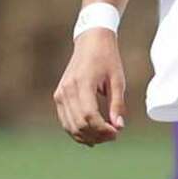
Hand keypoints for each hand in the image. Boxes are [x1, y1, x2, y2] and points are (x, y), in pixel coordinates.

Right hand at [52, 28, 125, 145]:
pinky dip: (77, 131)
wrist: (90, 42)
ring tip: (103, 137)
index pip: (89, 115)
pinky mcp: (58, 96)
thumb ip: (117, 104)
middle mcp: (67, 90)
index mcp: (82, 83)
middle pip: (79, 123)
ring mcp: (60, 93)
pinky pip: (65, 121)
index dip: (102, 129)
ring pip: (70, 126)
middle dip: (97, 135)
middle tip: (113, 136)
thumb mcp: (117, 80)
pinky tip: (91, 136)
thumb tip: (119, 126)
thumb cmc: (107, 58)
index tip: (116, 133)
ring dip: (87, 136)